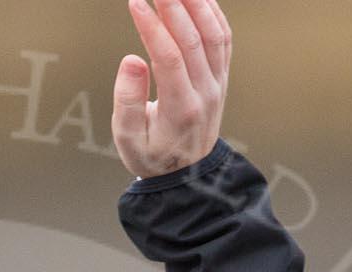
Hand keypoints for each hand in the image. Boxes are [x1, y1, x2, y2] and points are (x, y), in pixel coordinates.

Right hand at [113, 0, 231, 179]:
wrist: (189, 174)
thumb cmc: (153, 156)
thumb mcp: (129, 140)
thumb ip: (127, 102)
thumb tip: (132, 60)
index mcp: (181, 110)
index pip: (169, 58)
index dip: (152, 27)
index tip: (135, 2)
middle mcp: (206, 93)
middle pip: (194, 39)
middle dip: (174, 4)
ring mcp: (218, 83)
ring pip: (214, 33)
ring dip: (197, 2)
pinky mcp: (222, 77)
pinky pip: (223, 38)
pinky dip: (213, 12)